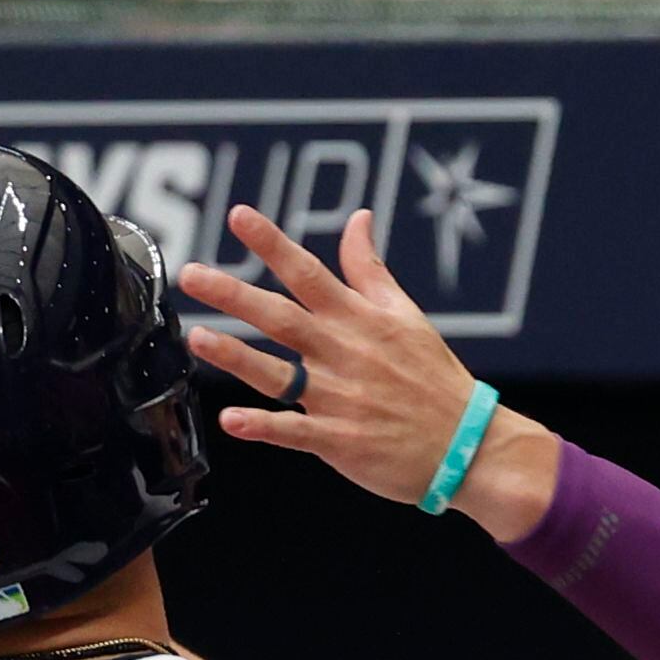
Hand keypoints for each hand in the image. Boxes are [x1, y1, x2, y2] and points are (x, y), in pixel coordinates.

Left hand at [174, 206, 559, 536]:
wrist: (467, 444)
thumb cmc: (433, 378)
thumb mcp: (406, 314)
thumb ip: (370, 268)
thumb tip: (358, 218)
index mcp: (359, 319)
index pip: (308, 271)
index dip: (272, 242)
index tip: (239, 215)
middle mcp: (344, 353)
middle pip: (281, 317)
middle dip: (234, 293)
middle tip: (192, 274)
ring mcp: (340, 397)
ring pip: (278, 374)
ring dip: (236, 356)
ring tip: (199, 337)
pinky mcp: (339, 440)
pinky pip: (294, 431)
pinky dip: (263, 426)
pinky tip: (230, 421)